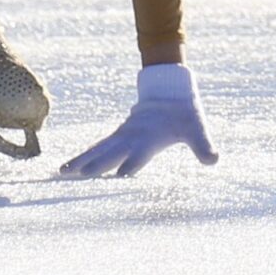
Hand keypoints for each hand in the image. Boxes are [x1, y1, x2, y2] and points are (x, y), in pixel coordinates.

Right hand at [60, 63, 218, 178]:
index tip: (110, 185)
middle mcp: (130, 138)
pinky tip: (72, 167)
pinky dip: (83, 156)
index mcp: (147, 139)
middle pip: (107, 155)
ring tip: (61, 173)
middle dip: (92, 167)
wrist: (170, 89)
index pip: (134, 160)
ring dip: (80, 162)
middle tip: (73, 178)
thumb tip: (214, 160)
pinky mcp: (118, 135)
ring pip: (96, 150)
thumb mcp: (196, 128)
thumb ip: (203, 145)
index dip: (124, 172)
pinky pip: (97, 147)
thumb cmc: (184, 112)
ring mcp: (121, 135)